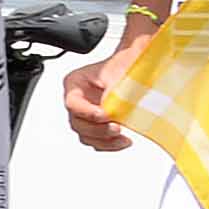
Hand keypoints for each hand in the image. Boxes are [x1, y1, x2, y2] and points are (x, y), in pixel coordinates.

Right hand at [61, 22, 148, 153]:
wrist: (136, 65)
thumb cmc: (124, 64)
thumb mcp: (116, 73)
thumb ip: (111, 93)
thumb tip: (111, 109)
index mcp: (74, 83)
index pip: (72, 103)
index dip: (87, 112)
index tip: (104, 115)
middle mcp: (78, 100)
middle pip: (78, 123)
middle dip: (97, 129)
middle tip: (116, 128)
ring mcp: (87, 113)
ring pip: (86, 135)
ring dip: (104, 140)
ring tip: (122, 138)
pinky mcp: (99, 124)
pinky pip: (97, 140)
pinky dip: (109, 144)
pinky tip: (122, 141)